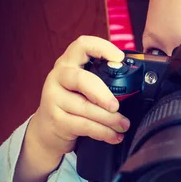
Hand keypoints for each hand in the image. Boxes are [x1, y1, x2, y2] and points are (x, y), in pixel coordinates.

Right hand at [32, 35, 130, 161]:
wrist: (48, 130)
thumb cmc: (72, 106)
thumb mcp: (82, 89)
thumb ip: (99, 83)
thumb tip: (133, 88)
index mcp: (68, 64)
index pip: (82, 45)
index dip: (102, 47)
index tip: (119, 58)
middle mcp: (58, 77)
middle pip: (82, 80)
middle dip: (103, 94)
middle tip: (116, 106)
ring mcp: (54, 98)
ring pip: (86, 108)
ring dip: (109, 119)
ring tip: (123, 125)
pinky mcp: (56, 120)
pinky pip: (84, 126)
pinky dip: (103, 132)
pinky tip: (114, 136)